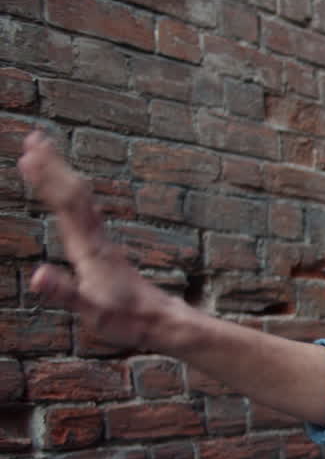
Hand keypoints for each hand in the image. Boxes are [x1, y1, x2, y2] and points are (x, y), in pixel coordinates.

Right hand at [18, 132, 176, 349]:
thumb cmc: (127, 320)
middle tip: (35, 137)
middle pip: (73, 195)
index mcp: (89, 249)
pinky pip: (84, 214)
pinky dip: (70, 196)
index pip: (65, 206)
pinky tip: (67, 194)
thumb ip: (65, 293)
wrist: (161, 322)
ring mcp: (101, 243)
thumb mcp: (92, 311)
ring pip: (80, 201)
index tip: (30, 155)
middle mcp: (96, 240)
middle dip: (53, 166)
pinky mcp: (104, 251)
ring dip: (61, 175)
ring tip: (44, 154)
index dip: (48, 180)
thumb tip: (37, 276)